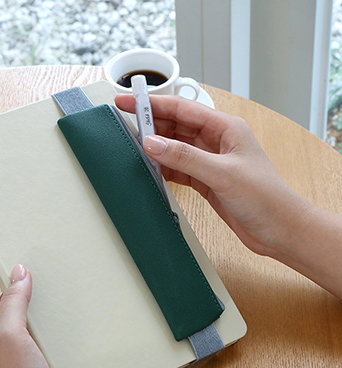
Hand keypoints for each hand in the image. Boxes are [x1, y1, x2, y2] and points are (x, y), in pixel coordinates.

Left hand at [0, 262, 74, 367]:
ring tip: (46, 287)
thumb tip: (18, 274)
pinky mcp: (29, 359)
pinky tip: (56, 314)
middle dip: (12, 283)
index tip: (6, 255)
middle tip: (32, 268)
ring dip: (30, 302)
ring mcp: (10, 350)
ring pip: (18, 315)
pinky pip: (33, 330)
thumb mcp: (10, 336)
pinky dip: (42, 319)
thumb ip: (13, 302)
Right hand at [115, 94, 313, 257]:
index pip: (182, 109)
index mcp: (226, 128)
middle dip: (151, 123)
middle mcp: (217, 141)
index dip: (154, 103)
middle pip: (176, 125)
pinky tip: (150, 167)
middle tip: (125, 125)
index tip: (129, 101)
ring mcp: (210, 161)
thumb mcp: (222, 174)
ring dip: (156, 146)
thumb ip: (185, 157)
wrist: (278, 230)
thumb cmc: (265, 197)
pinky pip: (178, 168)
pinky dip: (163, 167)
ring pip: (175, 147)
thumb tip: (152, 143)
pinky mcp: (205, 180)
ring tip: (132, 146)